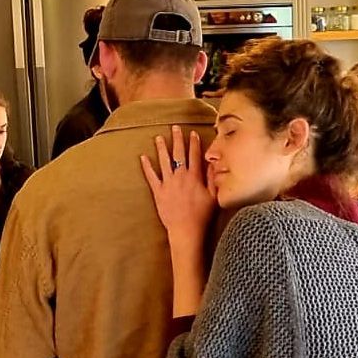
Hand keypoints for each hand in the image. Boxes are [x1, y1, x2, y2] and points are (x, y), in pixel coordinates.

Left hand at [141, 126, 215, 243]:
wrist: (186, 230)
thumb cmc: (202, 216)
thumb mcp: (214, 197)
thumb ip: (213, 179)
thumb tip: (214, 164)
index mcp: (195, 177)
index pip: (195, 155)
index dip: (194, 143)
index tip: (192, 133)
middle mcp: (180, 177)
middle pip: (178, 154)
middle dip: (177, 139)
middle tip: (175, 127)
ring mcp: (168, 183)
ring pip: (164, 161)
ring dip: (162, 148)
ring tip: (159, 138)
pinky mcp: (158, 192)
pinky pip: (151, 176)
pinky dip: (147, 167)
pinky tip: (143, 157)